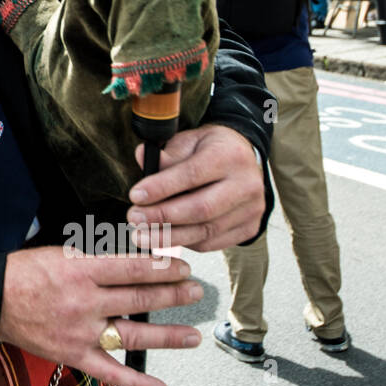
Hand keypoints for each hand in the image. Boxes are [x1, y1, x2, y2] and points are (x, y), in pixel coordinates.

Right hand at [0, 247, 201, 385]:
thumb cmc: (23, 273)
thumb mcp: (61, 253)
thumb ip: (96, 260)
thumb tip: (132, 263)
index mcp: (81, 270)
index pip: (133, 268)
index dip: (162, 268)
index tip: (181, 267)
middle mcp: (85, 302)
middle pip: (140, 298)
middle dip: (173, 294)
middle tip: (194, 292)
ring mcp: (82, 331)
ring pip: (133, 334)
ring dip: (168, 335)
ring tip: (192, 334)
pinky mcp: (74, 354)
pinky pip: (110, 371)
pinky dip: (137, 381)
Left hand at [127, 124, 265, 251]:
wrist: (243, 159)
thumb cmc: (209, 150)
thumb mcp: (188, 142)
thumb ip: (167, 154)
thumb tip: (142, 157)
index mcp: (230, 156)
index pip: (192, 175)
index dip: (161, 188)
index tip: (134, 196)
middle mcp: (247, 184)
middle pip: (200, 208)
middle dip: (162, 217)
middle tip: (134, 219)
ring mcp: (252, 209)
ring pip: (205, 231)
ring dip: (169, 237)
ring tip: (142, 235)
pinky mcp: (249, 228)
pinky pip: (212, 243)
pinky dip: (185, 242)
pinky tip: (166, 238)